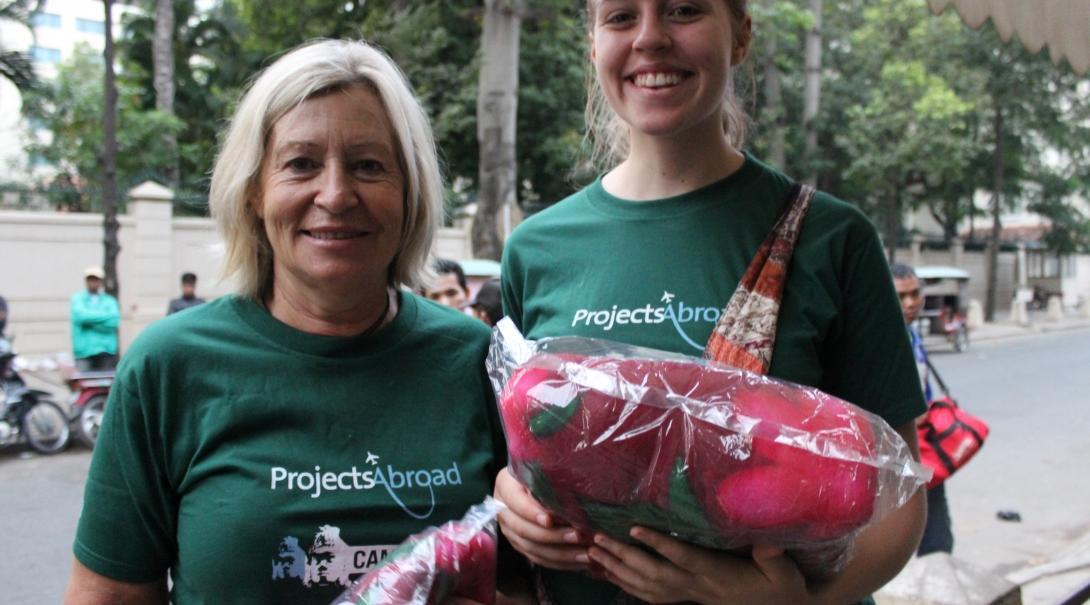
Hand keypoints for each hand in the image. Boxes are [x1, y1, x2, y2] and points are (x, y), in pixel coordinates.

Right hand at [493, 466, 590, 571]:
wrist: (534, 478)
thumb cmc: (544, 469)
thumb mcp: (545, 468)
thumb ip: (551, 482)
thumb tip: (569, 503)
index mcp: (504, 484)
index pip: (516, 502)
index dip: (532, 513)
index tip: (550, 519)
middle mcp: (502, 509)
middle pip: (523, 528)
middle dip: (552, 535)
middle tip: (577, 536)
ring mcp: (509, 529)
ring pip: (531, 547)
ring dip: (560, 553)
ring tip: (584, 552)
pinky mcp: (519, 544)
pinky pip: (537, 558)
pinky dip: (559, 562)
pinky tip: (579, 561)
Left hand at [588, 527, 810, 604]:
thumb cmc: (782, 587)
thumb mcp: (784, 574)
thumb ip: (774, 558)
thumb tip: (769, 542)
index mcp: (718, 575)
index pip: (683, 558)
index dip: (659, 544)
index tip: (635, 528)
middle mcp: (698, 587)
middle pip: (654, 573)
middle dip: (623, 556)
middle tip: (597, 539)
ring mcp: (690, 596)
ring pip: (646, 587)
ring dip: (617, 570)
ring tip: (592, 552)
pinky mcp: (687, 599)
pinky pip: (649, 596)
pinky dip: (626, 584)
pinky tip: (608, 573)